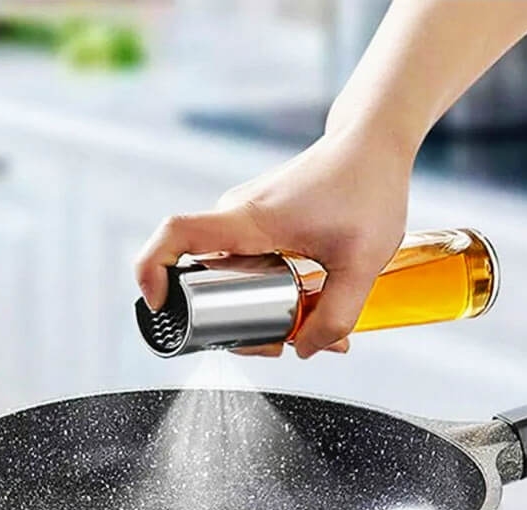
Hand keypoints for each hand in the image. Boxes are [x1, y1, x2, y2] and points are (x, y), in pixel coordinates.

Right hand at [134, 125, 411, 358]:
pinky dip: (267, 290)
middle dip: (232, 322)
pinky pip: (246, 264)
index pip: (177, 235)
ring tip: (306, 325)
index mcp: (250, 220)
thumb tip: (303, 350)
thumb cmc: (369, 188)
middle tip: (279, 341)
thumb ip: (334, 316)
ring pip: (229, 277)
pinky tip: (307, 304)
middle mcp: (236, 216)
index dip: (153, 269)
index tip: (159, 304)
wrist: (374, 142)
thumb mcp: (362, 265)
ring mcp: (244, 218)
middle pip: (203, 278)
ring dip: (256, 309)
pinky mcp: (258, 221)